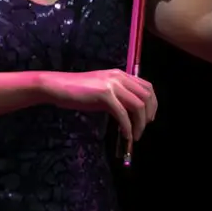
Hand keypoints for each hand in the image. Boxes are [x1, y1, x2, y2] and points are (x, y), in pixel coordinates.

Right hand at [40, 69, 157, 141]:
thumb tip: (131, 114)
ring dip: (140, 124)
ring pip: (138, 106)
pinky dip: (127, 128)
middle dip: (149, 115)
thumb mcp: (103, 90)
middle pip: (146, 96)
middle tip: (143, 128)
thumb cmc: (78, 91)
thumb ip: (118, 96)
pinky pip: (123, 114)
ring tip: (134, 136)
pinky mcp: (104, 95)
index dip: (153, 104)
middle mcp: (119, 77)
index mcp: (121, 74)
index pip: (147, 87)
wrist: (58, 87)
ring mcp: (112, 85)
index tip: (149, 118)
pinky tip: (126, 136)